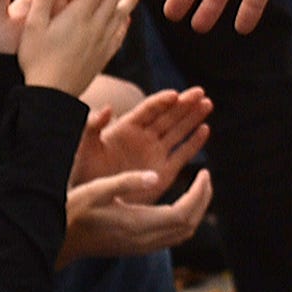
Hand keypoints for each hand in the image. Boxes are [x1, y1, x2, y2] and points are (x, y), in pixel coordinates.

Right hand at [0, 0, 140, 94]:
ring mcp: (101, 43)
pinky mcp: (102, 58)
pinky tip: (127, 20)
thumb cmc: (36, 60)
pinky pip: (117, 36)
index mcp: (77, 15)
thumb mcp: (33, 26)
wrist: (51, 97)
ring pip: (120, 15)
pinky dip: (124, 24)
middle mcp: (94, 26)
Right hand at [59, 167, 212, 262]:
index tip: (204, 172)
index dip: (199, 194)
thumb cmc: (73, 212)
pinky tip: (179, 203)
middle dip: (203, 200)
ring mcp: (142, 248)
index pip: (183, 213)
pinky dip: (183, 219)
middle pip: (189, 226)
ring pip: (182, 234)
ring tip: (198, 188)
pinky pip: (172, 237)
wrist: (59, 242)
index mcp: (137, 224)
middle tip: (205, 177)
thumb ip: (126, 182)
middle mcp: (144, 241)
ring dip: (196, 211)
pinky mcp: (138, 248)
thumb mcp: (97, 190)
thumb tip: (156, 176)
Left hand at [72, 88, 210, 189]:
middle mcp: (144, 137)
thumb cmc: (82, 172)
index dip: (162, 101)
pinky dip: (194, 142)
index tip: (175, 95)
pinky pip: (182, 154)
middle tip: (201, 92)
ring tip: (208, 104)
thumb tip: (107, 108)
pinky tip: (205, 130)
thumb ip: (92, 127)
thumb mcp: (84, 147)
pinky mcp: (164, 172)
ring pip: (178, 131)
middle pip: (168, 116)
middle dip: (184, 104)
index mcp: (126, 128)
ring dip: (193, 118)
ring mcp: (155, 153)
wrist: (91, 200)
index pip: (148, 109)